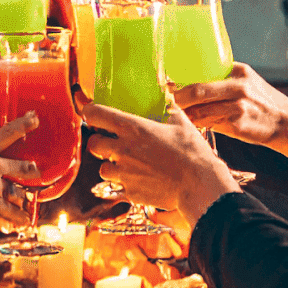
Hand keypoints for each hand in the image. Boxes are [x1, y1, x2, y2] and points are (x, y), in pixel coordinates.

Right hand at [0, 113, 37, 229]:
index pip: (7, 132)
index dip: (23, 124)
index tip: (35, 118)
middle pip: (24, 166)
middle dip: (31, 172)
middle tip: (34, 173)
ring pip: (20, 192)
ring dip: (22, 200)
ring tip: (23, 204)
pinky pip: (14, 211)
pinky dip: (20, 217)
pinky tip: (24, 220)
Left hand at [82, 100, 238, 222]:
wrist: (198, 185)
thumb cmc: (191, 152)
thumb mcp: (181, 123)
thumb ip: (167, 108)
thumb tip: (166, 96)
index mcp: (132, 128)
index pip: (95, 114)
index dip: (90, 111)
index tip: (91, 112)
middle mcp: (122, 150)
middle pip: (93, 143)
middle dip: (100, 141)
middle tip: (111, 142)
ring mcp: (124, 173)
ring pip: (103, 168)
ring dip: (112, 164)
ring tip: (129, 164)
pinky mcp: (129, 192)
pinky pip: (119, 186)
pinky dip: (126, 182)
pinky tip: (142, 179)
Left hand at [174, 62, 287, 145]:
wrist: (286, 122)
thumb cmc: (261, 103)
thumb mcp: (246, 83)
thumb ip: (223, 82)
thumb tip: (189, 85)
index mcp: (238, 71)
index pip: (203, 71)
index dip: (182, 80)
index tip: (166, 85)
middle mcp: (238, 86)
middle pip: (199, 90)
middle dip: (178, 98)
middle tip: (164, 102)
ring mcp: (239, 105)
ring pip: (201, 110)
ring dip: (184, 114)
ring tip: (172, 116)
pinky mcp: (238, 124)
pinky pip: (210, 124)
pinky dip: (197, 125)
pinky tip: (188, 127)